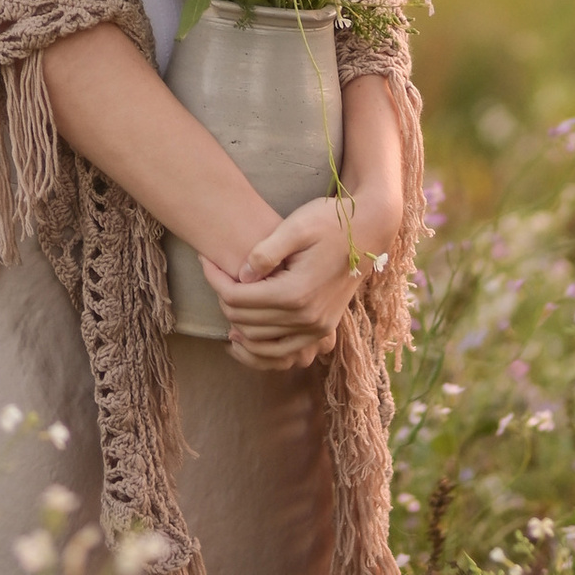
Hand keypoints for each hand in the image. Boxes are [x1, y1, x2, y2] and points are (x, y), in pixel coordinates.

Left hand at [199, 180, 404, 373]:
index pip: (237, 297)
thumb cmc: (330, 221)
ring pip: (259, 344)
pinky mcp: (323, 330)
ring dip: (236, 326)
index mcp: (296, 292)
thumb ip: (265, 252)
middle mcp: (307, 317)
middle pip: (244, 321)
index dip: (214, 280)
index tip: (205, 261)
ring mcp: (317, 328)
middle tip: (214, 274)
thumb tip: (241, 276)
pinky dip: (259, 349)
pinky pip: (283, 354)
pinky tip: (242, 335)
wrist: (369, 229)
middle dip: (222, 298)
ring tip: (224, 301)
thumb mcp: (295, 226)